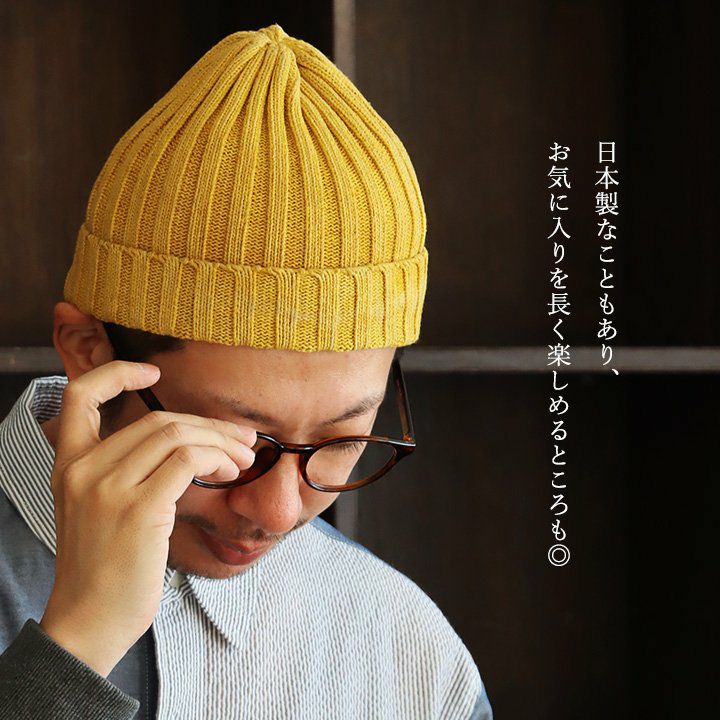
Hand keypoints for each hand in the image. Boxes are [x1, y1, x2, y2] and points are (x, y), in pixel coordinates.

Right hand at [39, 360, 256, 676]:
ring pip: (177, 434)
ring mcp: (108, 488)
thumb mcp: (98, 508)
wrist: (89, 622)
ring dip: (221, 443)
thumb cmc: (105, 567)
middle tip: (241, 438)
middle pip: (158, 420)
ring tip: (243, 459)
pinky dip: (217, 459)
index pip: (78, 396)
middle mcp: (83, 469)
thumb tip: (186, 443)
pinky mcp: (138, 508)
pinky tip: (229, 473)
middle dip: (209, 425)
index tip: (153, 375)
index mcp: (69, 465)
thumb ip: (126, 471)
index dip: (117, 374)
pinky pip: (188, 460)